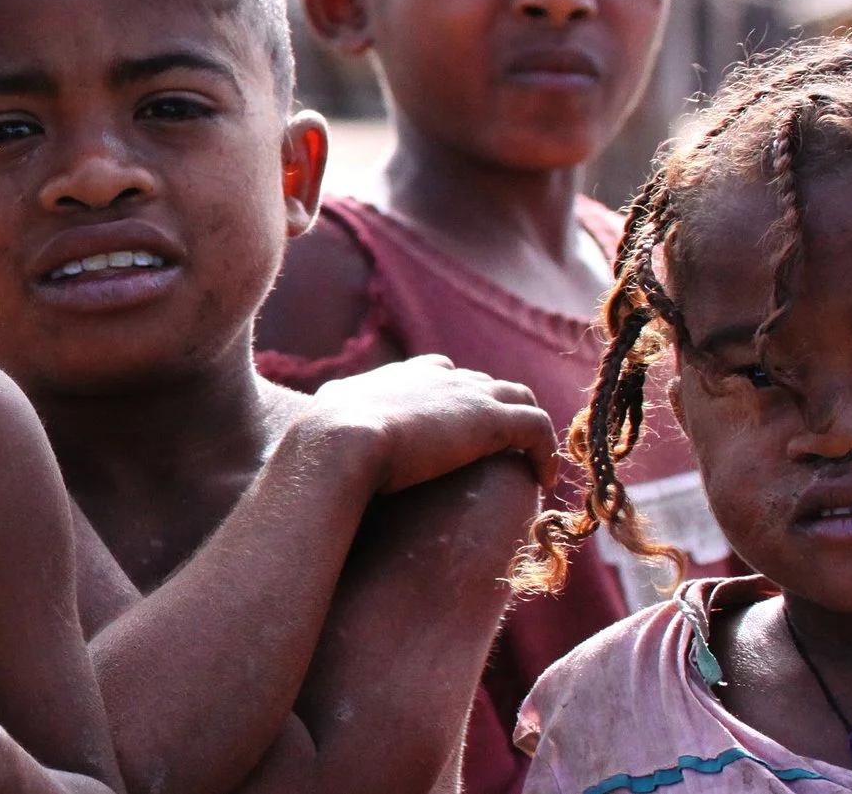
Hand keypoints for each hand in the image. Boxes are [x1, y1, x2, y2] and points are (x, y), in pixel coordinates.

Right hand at [304, 355, 556, 494]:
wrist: (336, 443)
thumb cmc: (319, 446)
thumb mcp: (318, 427)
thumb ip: (324, 426)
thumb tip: (304, 446)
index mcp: (395, 378)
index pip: (436, 372)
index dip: (452, 397)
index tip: (457, 427)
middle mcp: (435, 377)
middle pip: (481, 382)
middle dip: (495, 409)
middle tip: (501, 447)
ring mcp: (466, 395)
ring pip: (517, 398)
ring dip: (527, 426)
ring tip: (532, 460)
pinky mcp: (491, 420)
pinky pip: (537, 428)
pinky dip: (546, 450)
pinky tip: (546, 479)